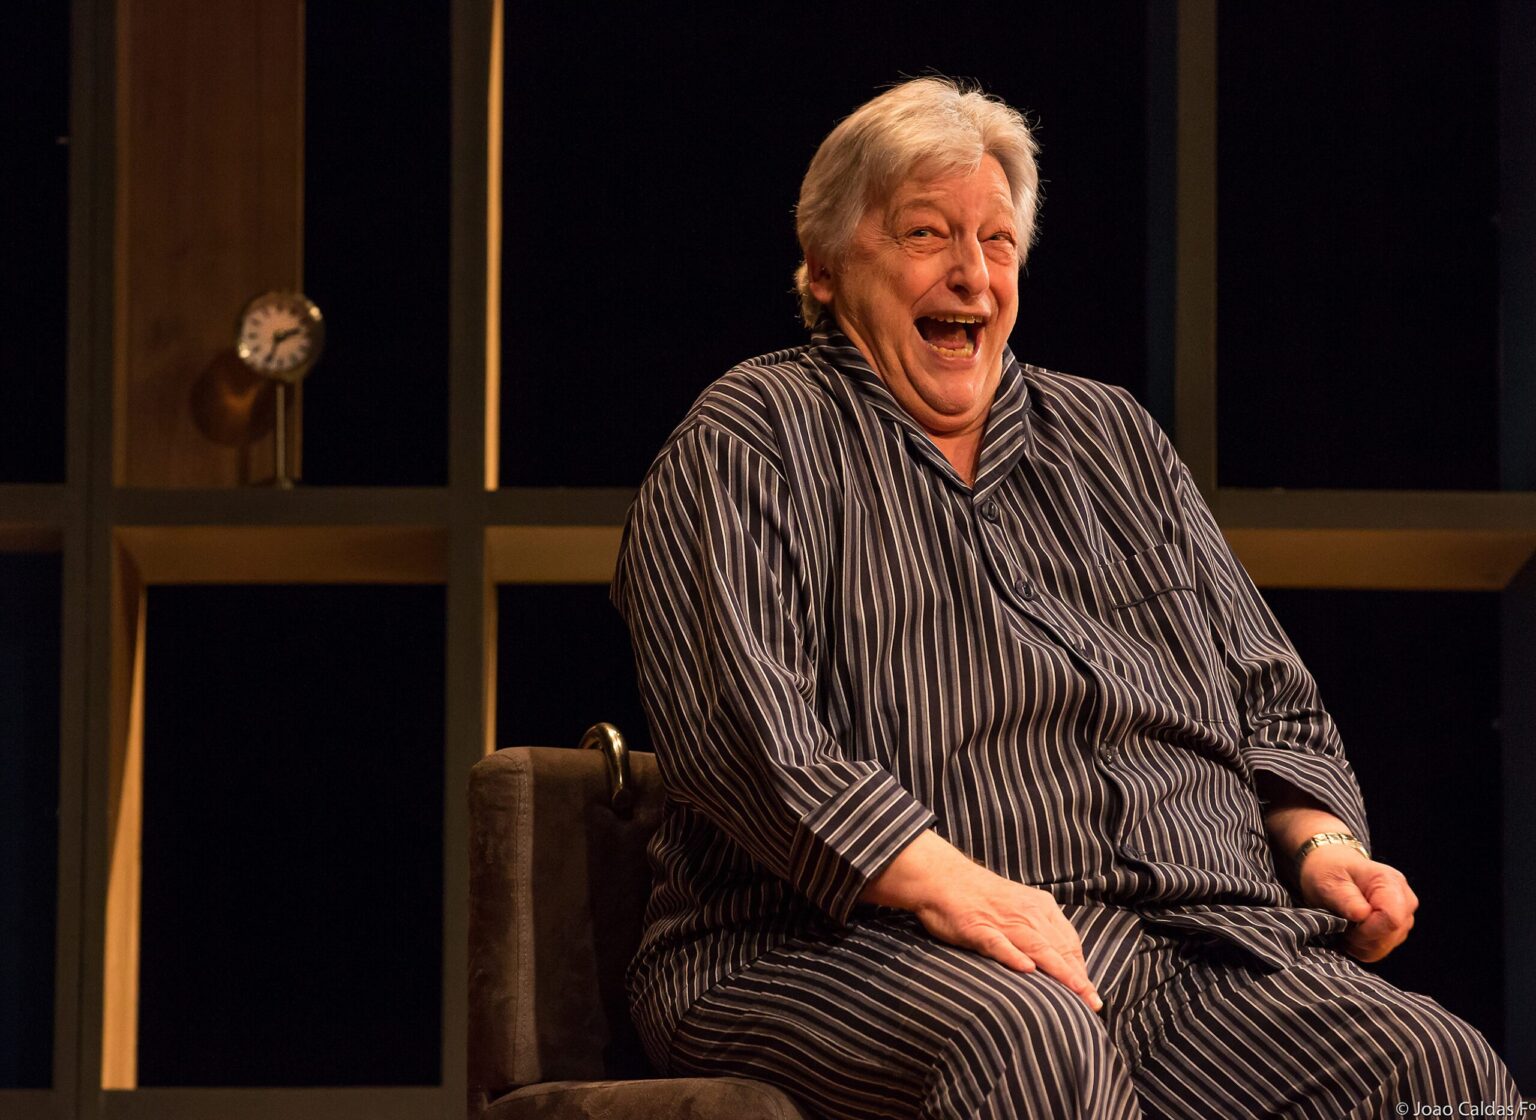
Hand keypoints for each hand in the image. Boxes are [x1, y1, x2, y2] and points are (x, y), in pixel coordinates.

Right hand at [862, 831, 1101, 1010]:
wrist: (943, 877)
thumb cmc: (981, 897)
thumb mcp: (1018, 906)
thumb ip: (1038, 929)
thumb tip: (1058, 959)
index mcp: (1040, 907)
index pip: (1068, 942)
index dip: (1080, 968)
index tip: (1090, 993)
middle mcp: (1027, 913)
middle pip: (1059, 948)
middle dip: (1078, 977)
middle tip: (1094, 1003)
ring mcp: (1002, 921)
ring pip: (1038, 948)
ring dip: (1059, 971)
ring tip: (1076, 992)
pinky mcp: (978, 929)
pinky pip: (999, 944)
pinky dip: (1014, 956)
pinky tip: (1027, 969)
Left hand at [1297, 845, 1418, 961]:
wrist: (1331, 866)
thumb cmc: (1330, 870)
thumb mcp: (1329, 880)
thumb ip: (1346, 898)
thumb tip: (1362, 915)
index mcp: (1390, 882)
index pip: (1392, 918)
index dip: (1368, 929)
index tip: (1346, 923)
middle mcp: (1404, 899)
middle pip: (1391, 935)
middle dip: (1362, 938)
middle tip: (1340, 924)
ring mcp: (1403, 915)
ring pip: (1387, 946)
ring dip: (1360, 943)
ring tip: (1344, 925)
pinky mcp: (1397, 928)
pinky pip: (1382, 950)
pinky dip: (1362, 947)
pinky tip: (1350, 932)